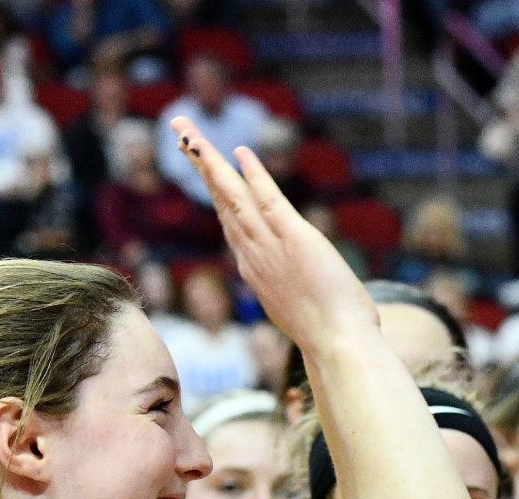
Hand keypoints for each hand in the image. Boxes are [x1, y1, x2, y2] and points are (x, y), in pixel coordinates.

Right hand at [171, 116, 378, 350]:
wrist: (337, 347)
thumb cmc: (330, 337)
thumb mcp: (301, 311)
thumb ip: (292, 294)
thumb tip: (296, 296)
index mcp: (256, 270)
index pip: (232, 223)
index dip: (217, 193)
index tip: (207, 170)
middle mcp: (254, 256)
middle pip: (222, 201)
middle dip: (201, 165)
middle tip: (181, 132)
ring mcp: (270, 247)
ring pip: (233, 197)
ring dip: (211, 162)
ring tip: (189, 132)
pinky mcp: (294, 239)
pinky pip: (268, 199)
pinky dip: (254, 175)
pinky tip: (239, 153)